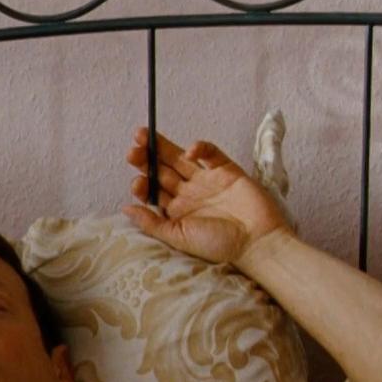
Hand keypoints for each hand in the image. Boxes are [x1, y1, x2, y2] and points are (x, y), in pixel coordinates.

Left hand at [122, 128, 287, 264]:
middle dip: (146, 158)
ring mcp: (207, 180)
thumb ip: (152, 223)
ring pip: (180, 158)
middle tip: (132, 149)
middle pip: (163, 170)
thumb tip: (125, 209)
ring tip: (143, 135)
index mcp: (178, 211)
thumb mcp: (179, 237)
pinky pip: (210, 154)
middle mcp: (190, 193)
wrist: (256, 241)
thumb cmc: (220, 245)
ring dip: (162, 146)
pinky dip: (199, 148)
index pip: (154, 190)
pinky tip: (189, 151)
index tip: (136, 181)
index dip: (142, 182)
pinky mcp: (226, 170)